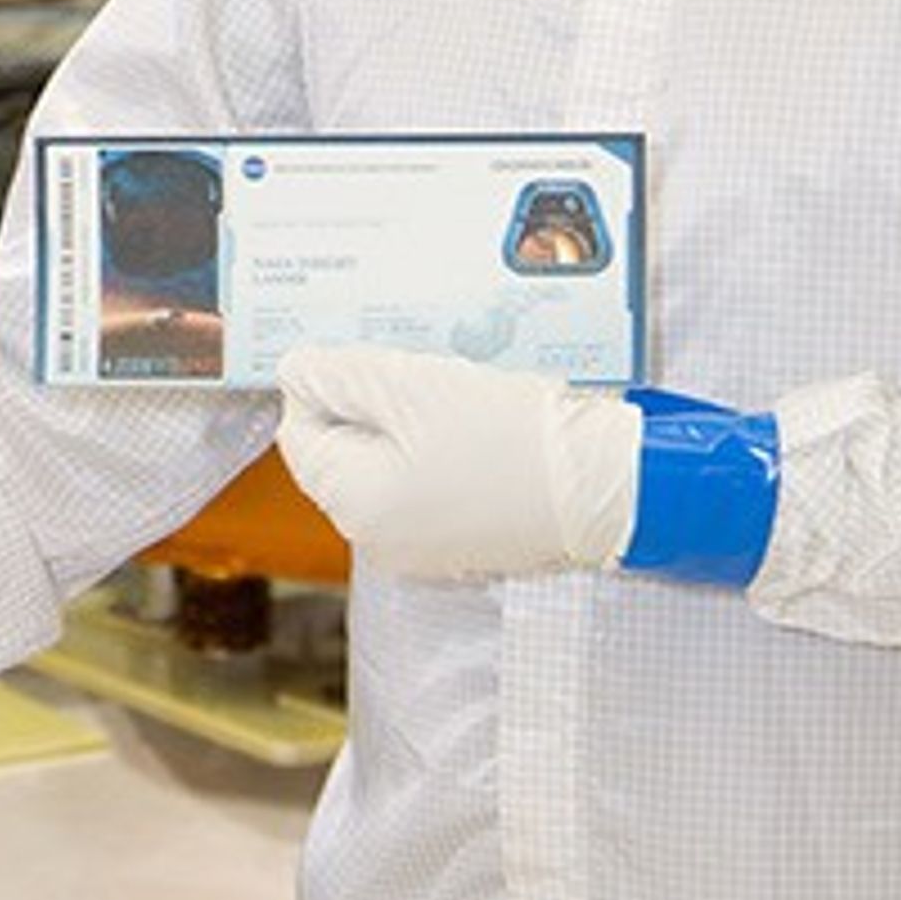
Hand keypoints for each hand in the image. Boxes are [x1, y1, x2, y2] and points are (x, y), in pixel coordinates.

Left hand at [272, 347, 639, 583]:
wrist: (606, 488)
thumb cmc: (512, 439)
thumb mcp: (411, 386)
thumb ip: (339, 376)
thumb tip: (294, 372)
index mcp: (354, 505)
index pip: (300, 431)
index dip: (324, 382)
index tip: (366, 352)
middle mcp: (380, 540)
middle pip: (345, 449)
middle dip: (373, 402)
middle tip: (421, 367)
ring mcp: (425, 547)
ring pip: (391, 463)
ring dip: (412, 421)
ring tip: (459, 393)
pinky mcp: (466, 543)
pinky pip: (432, 484)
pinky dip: (445, 450)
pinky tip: (483, 425)